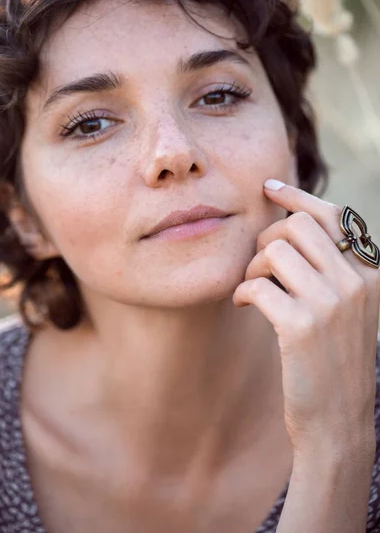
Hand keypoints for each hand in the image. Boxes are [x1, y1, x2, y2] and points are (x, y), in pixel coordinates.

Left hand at [233, 180, 379, 455]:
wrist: (339, 420)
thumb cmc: (334, 360)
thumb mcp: (347, 309)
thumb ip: (332, 268)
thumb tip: (291, 223)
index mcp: (371, 274)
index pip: (333, 215)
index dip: (296, 196)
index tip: (268, 187)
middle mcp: (356, 283)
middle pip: (296, 226)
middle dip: (266, 238)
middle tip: (259, 266)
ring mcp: (331, 304)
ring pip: (273, 250)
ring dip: (252, 267)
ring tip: (253, 288)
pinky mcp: (301, 327)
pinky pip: (257, 284)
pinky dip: (242, 291)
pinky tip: (243, 305)